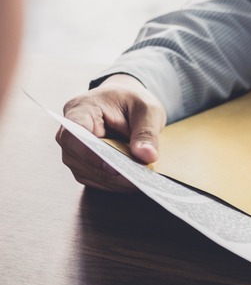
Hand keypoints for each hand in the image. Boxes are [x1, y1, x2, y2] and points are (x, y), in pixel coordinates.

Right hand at [55, 73, 165, 191]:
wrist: (126, 103)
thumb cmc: (131, 101)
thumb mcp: (147, 109)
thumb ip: (146, 132)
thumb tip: (146, 155)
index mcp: (80, 110)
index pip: (74, 134)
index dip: (90, 153)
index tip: (113, 166)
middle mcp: (70, 132)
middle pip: (79, 159)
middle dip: (109, 172)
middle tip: (137, 179)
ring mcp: (75, 150)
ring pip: (87, 173)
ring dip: (114, 181)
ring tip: (140, 182)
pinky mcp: (84, 164)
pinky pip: (96, 179)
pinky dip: (115, 183)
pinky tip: (134, 182)